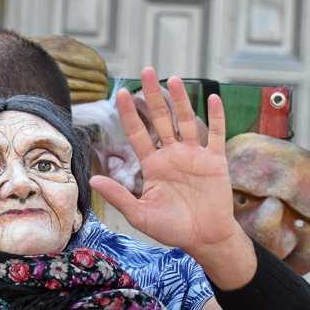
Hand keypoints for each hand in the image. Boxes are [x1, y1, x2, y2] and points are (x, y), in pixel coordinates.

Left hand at [88, 67, 240, 253]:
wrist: (204, 239)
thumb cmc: (172, 229)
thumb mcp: (140, 215)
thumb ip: (119, 196)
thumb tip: (93, 180)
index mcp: (153, 165)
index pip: (138, 133)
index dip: (130, 113)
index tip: (121, 93)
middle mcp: (172, 155)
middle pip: (161, 119)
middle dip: (154, 95)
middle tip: (147, 70)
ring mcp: (194, 156)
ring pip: (186, 121)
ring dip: (181, 100)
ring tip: (173, 79)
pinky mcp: (215, 161)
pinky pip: (216, 134)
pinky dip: (216, 116)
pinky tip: (212, 97)